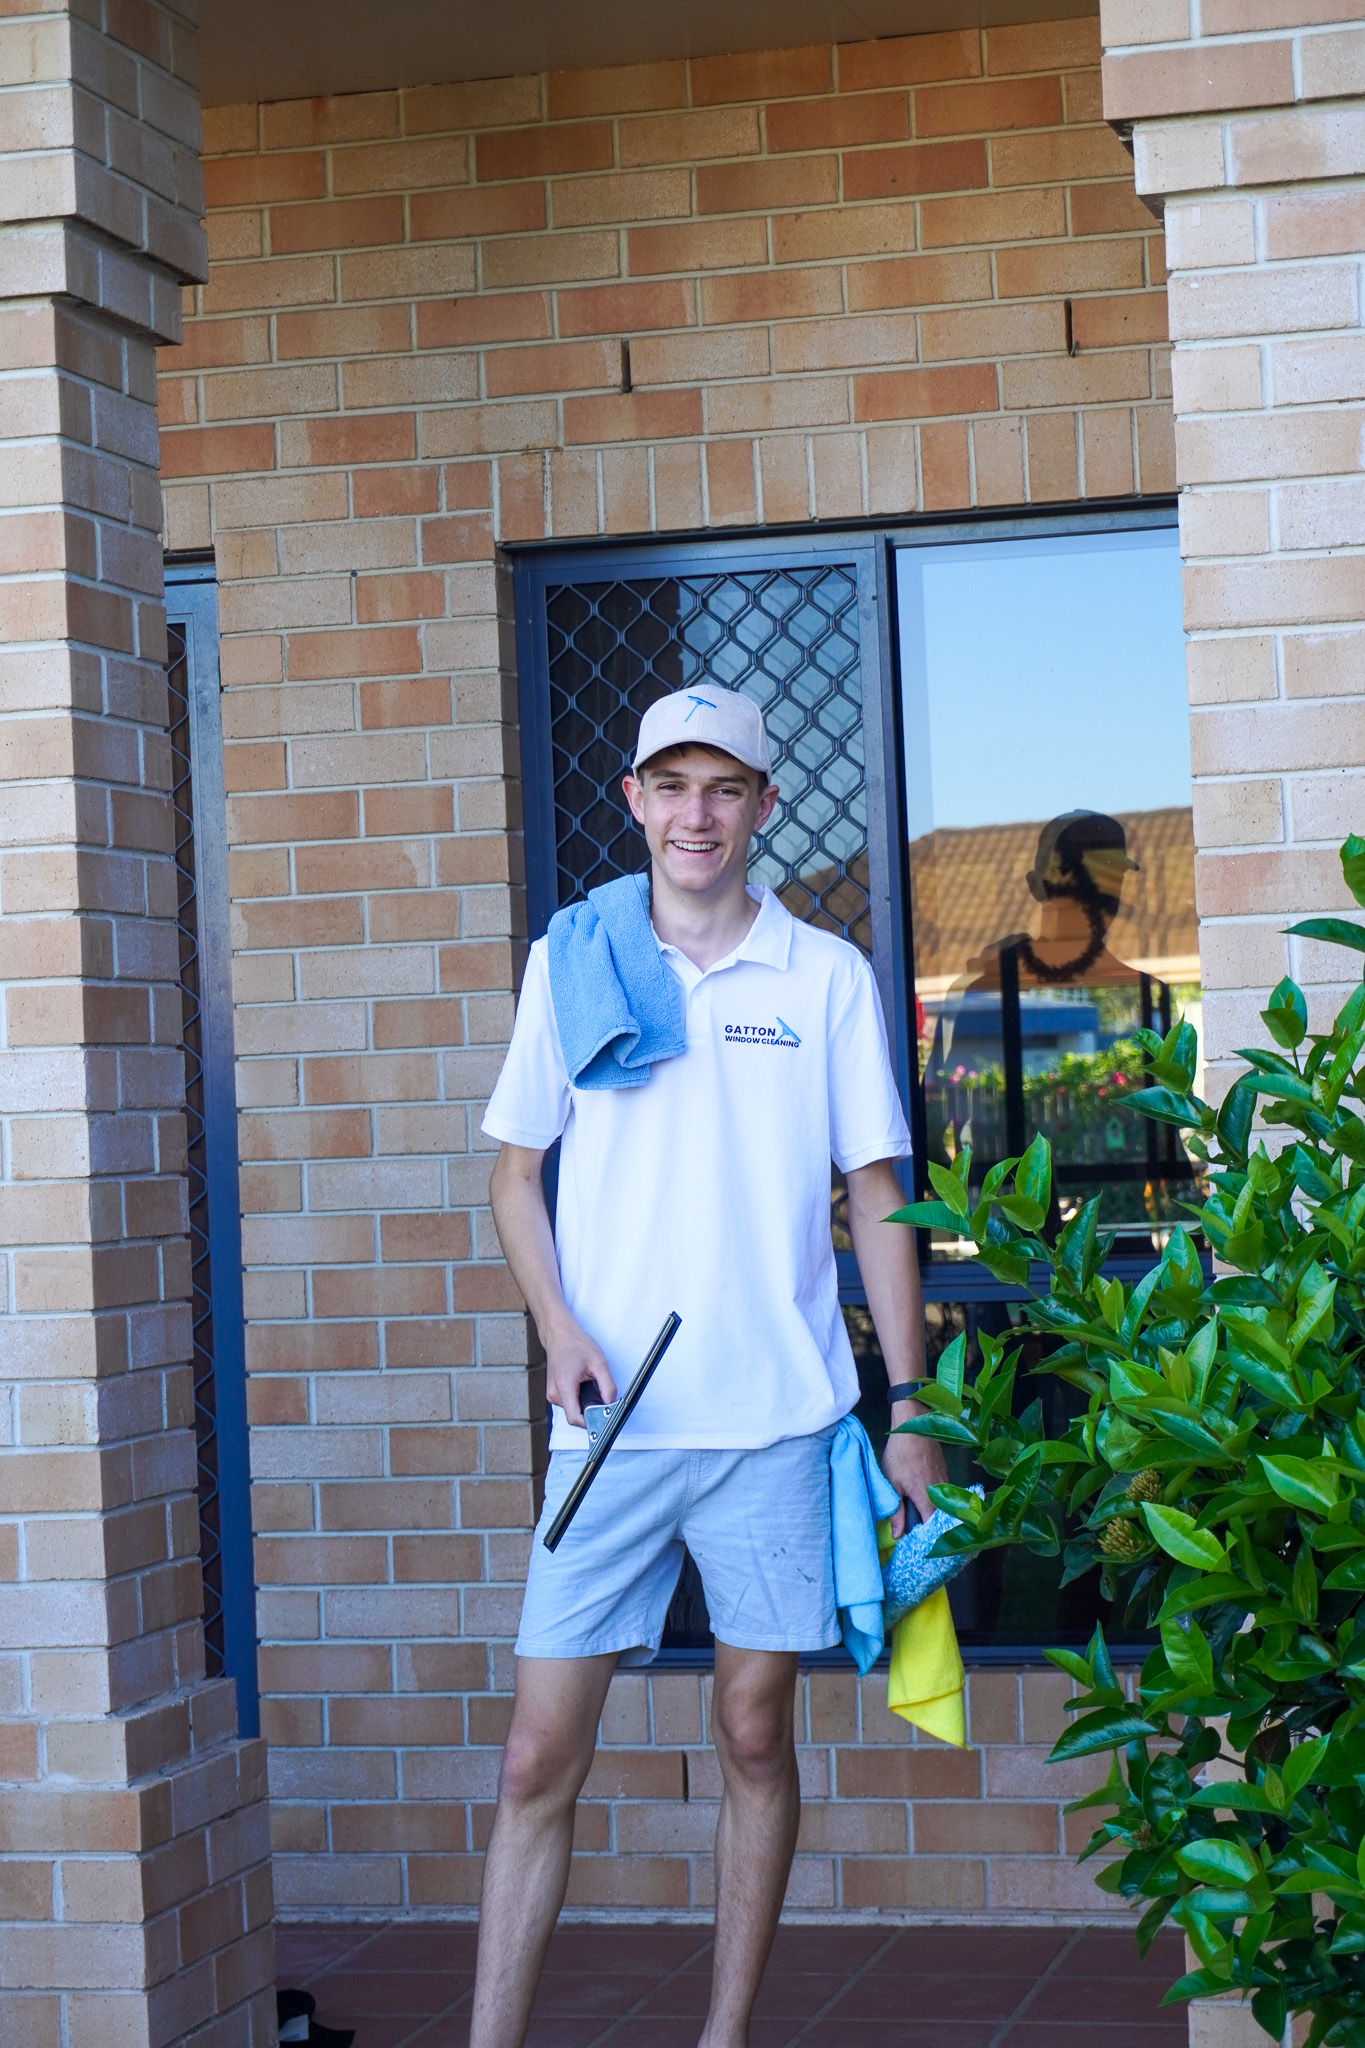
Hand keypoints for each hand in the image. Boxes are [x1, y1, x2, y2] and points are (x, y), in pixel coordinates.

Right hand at [544, 1315, 614, 1429]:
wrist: (559, 1334)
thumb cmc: (576, 1344)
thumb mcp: (599, 1362)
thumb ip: (607, 1386)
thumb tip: (611, 1404)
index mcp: (564, 1386)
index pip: (575, 1418)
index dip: (590, 1422)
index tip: (603, 1420)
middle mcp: (554, 1393)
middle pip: (575, 1415)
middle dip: (590, 1411)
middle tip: (603, 1398)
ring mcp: (552, 1393)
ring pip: (572, 1409)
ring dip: (584, 1403)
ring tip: (591, 1385)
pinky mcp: (554, 1392)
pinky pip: (569, 1403)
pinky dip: (579, 1398)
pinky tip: (584, 1384)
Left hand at [880, 1414, 948, 1538]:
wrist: (914, 1424)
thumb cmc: (900, 1454)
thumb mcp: (892, 1484)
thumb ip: (896, 1511)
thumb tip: (898, 1535)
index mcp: (927, 1498)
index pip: (933, 1528)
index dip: (927, 1539)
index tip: (919, 1546)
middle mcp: (941, 1492)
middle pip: (941, 1519)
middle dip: (933, 1530)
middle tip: (921, 1537)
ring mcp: (946, 1482)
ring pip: (944, 1507)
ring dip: (936, 1515)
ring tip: (923, 1522)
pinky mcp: (945, 1473)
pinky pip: (944, 1495)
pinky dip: (938, 1502)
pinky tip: (927, 1503)